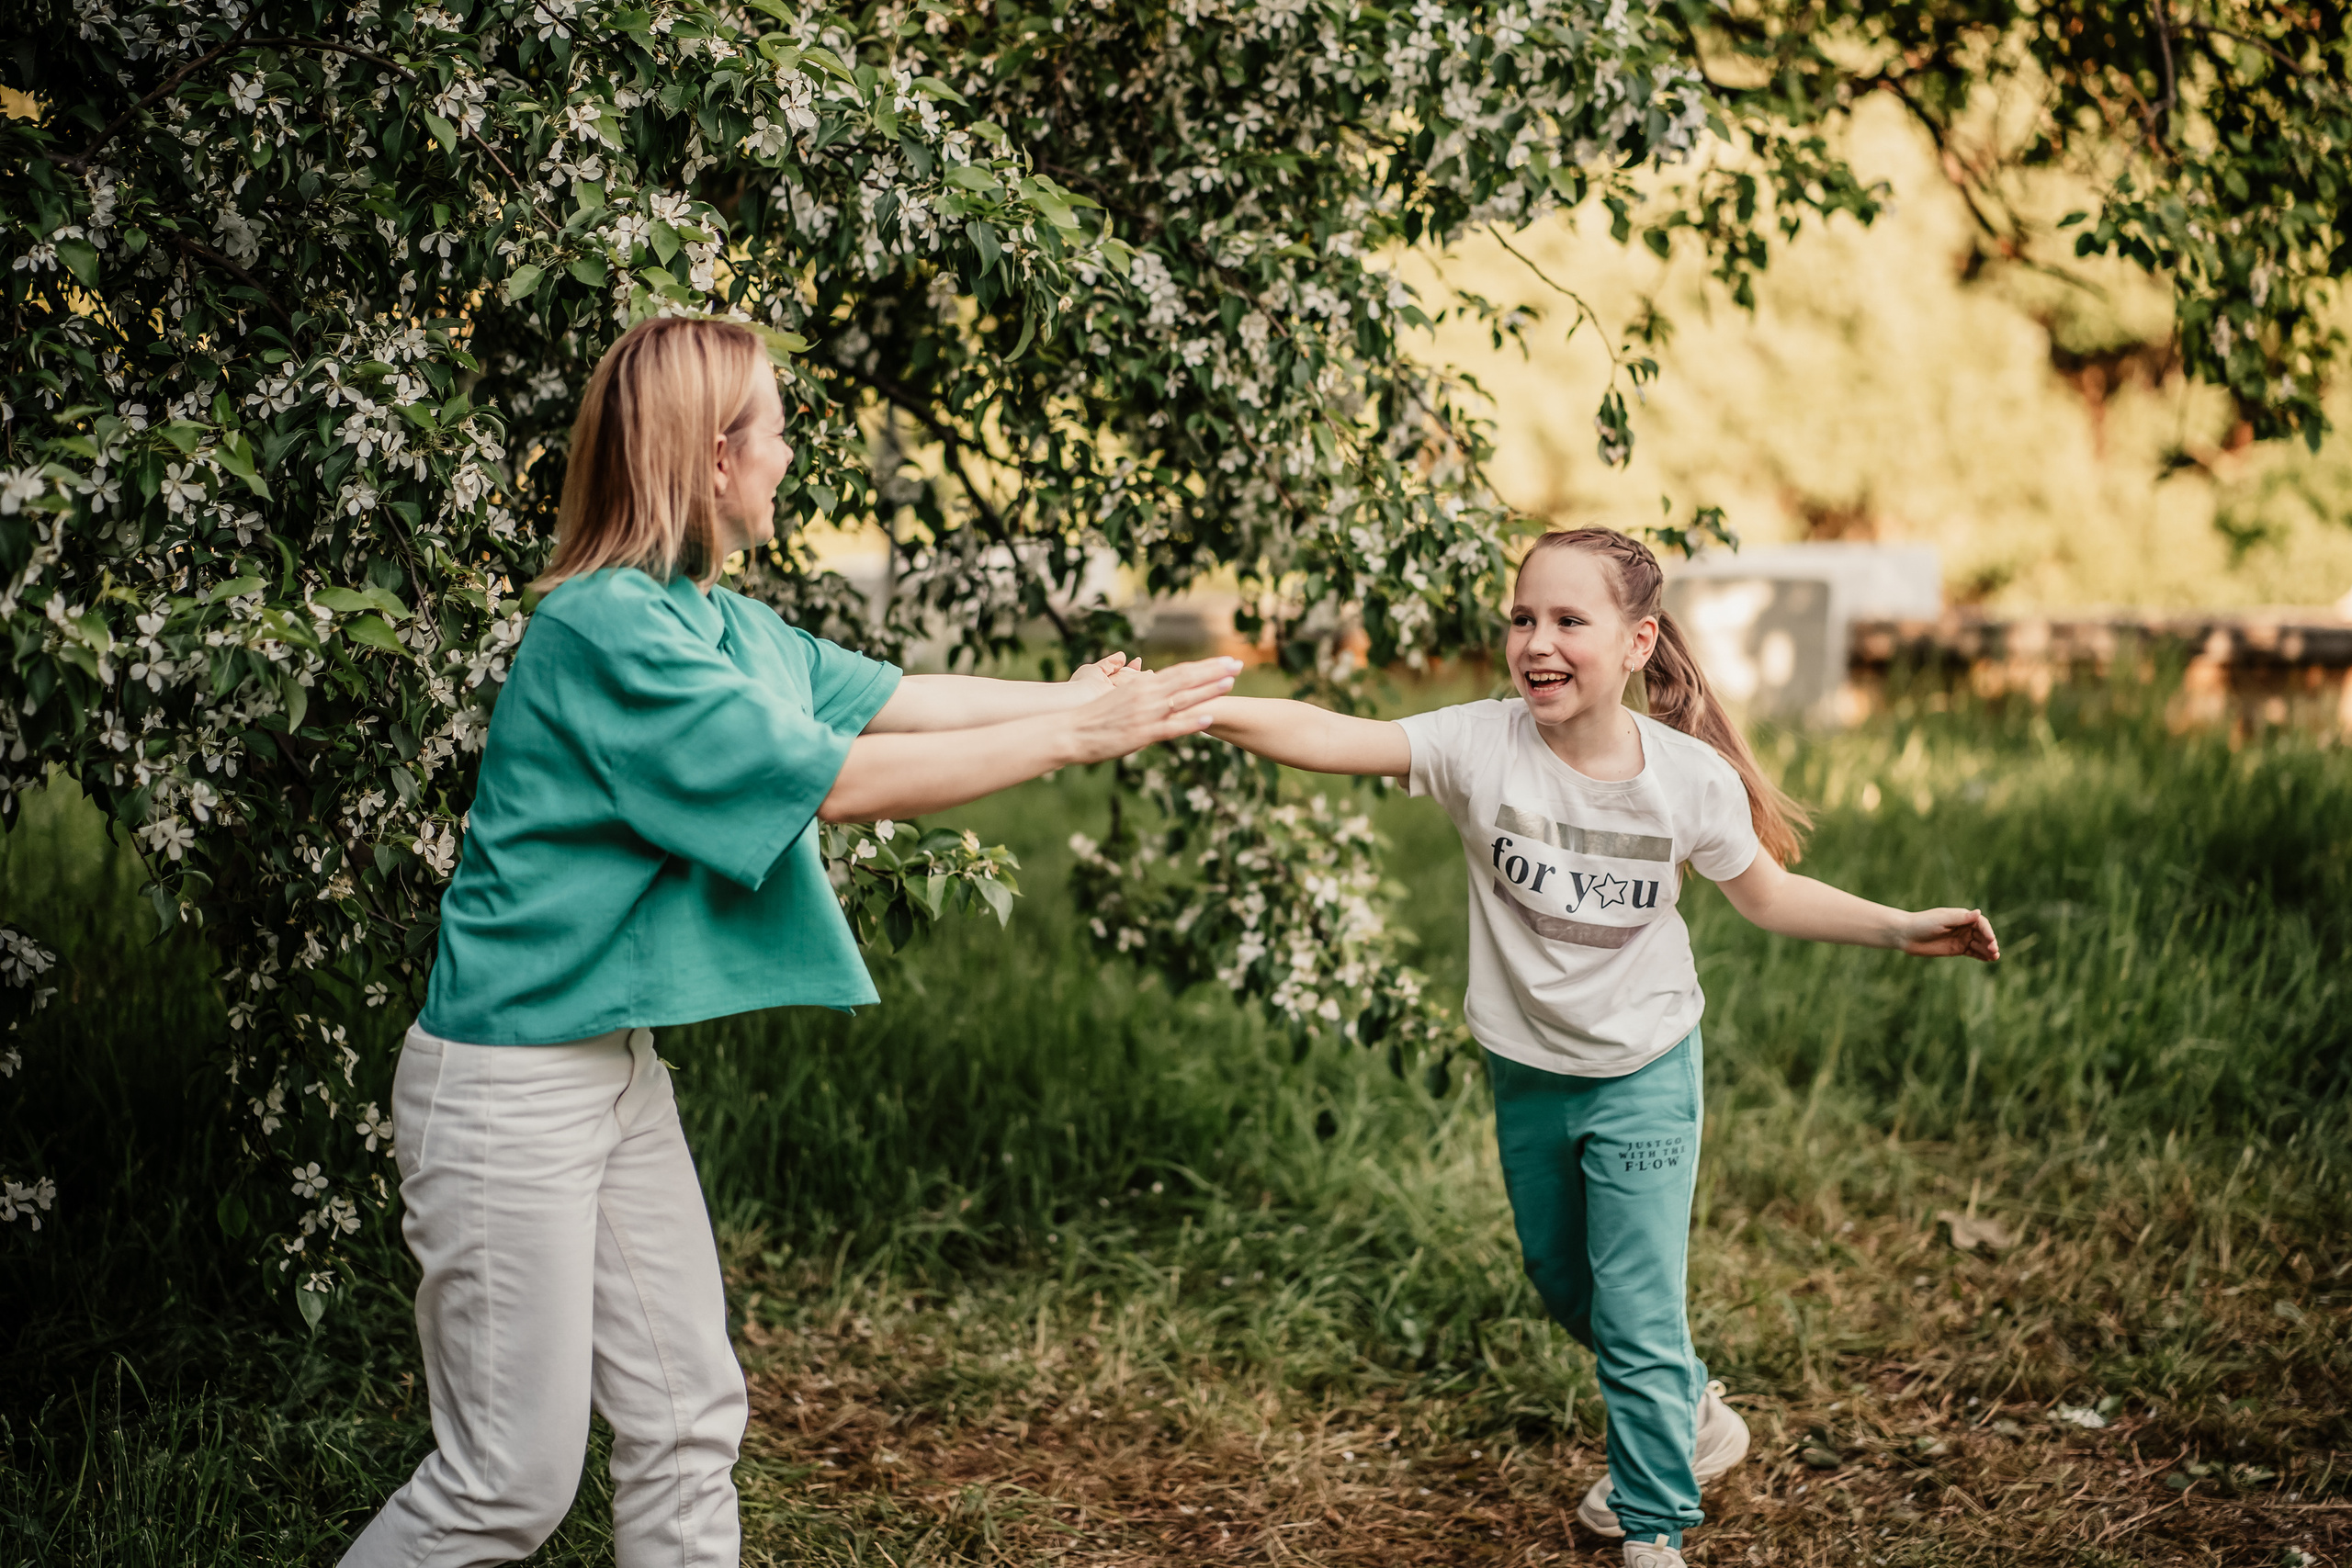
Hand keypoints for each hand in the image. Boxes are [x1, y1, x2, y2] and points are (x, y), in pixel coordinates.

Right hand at [1065, 656, 1238, 764]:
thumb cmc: (1093, 716)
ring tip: (1231, 682)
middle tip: (1238, 663)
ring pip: (1183, 698)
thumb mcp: (1118, 696)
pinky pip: (1171, 726)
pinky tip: (1208, 716)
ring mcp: (1146, 714)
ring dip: (1208, 690)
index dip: (1205, 666)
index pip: (1180, 672)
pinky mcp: (1142, 733)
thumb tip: (1151, 683)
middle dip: (1215, 671)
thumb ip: (1138, 690)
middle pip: (1187, 679)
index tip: (1225, 661)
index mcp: (1142, 685)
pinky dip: (1191, 721)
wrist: (1070, 731)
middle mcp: (1147, 695)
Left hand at [1897, 907, 1999, 961]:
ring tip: (1995, 957)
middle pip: (1982, 934)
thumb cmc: (1923, 924)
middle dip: (1990, 942)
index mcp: (1961, 916)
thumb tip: (1978, 912)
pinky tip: (1988, 960)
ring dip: (1988, 950)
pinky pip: (1973, 952)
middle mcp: (1964, 926)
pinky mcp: (1957, 949)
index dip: (1988, 931)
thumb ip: (1960, 918)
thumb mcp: (1941, 920)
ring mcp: (1961, 938)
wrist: (1906, 935)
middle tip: (1994, 950)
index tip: (1991, 940)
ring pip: (1979, 944)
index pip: (1980, 923)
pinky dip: (1981, 955)